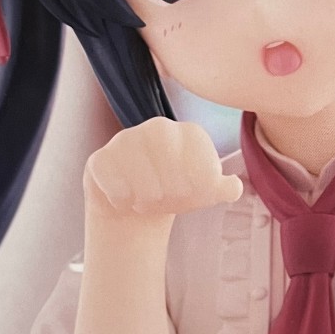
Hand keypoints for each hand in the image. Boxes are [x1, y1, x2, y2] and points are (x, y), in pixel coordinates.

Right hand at [85, 118, 242, 219]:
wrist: (136, 204)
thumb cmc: (175, 193)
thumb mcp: (204, 193)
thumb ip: (223, 188)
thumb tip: (233, 187)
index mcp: (188, 133)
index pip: (200, 158)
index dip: (200, 187)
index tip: (196, 198)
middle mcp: (158, 129)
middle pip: (170, 163)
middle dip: (173, 193)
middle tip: (170, 203)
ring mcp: (126, 140)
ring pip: (141, 174)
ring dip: (148, 198)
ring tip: (149, 203)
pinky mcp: (101, 158)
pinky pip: (112, 179)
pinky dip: (122, 198)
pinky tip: (126, 202)